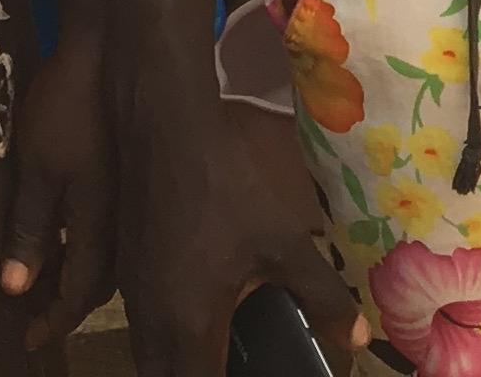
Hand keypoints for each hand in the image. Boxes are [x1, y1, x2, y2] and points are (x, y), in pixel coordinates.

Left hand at [0, 19, 114, 345]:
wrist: (110, 49)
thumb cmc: (67, 108)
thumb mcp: (37, 169)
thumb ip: (30, 229)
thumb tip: (16, 289)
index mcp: (100, 228)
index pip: (79, 294)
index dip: (53, 320)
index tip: (28, 341)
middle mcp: (122, 222)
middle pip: (97, 282)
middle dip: (64, 304)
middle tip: (33, 316)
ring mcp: (128, 197)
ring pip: (105, 256)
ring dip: (74, 275)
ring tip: (42, 281)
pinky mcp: (126, 174)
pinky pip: (107, 229)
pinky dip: (82, 245)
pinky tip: (62, 235)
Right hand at [113, 48, 366, 376]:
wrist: (166, 128)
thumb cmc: (228, 186)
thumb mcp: (285, 242)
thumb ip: (321, 296)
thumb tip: (355, 339)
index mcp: (189, 325)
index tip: (258, 373)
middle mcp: (152, 321)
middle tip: (234, 365)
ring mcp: (132, 295)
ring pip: (146, 356)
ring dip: (173, 363)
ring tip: (213, 353)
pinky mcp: (125, 270)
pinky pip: (140, 326)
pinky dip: (160, 339)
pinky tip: (189, 318)